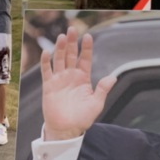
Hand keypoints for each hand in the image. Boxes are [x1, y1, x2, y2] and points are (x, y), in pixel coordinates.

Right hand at [40, 26, 115, 140]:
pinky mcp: (49, 86)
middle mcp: (71, 76)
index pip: (85, 59)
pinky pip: (46, 71)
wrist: (66, 130)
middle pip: (71, 55)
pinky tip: (47, 52)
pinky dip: (46, 62)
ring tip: (62, 37)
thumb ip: (102, 89)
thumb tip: (113, 77)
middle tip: (72, 29)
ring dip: (60, 48)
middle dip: (72, 42)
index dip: (86, 48)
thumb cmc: (82, 118)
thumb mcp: (96, 104)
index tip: (88, 36)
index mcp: (83, 78)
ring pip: (59, 59)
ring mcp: (59, 80)